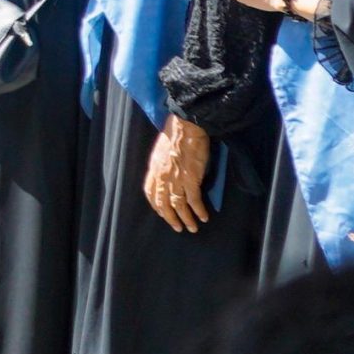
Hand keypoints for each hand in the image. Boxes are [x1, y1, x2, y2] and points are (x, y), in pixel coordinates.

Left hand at [143, 116, 212, 232]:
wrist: (186, 126)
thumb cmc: (175, 133)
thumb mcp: (160, 150)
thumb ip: (161, 164)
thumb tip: (165, 173)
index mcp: (154, 168)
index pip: (151, 192)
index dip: (156, 205)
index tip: (161, 212)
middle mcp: (162, 177)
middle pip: (163, 203)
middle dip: (170, 217)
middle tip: (177, 227)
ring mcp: (176, 179)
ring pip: (179, 205)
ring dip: (186, 219)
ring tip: (191, 228)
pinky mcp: (191, 179)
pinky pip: (194, 200)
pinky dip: (199, 211)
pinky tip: (203, 217)